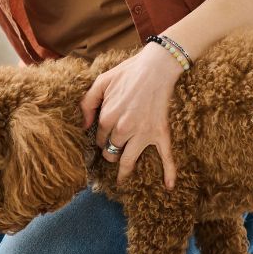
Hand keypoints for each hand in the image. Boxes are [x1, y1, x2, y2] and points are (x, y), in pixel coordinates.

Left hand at [79, 44, 181, 188]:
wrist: (156, 67)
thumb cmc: (128, 72)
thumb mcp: (101, 82)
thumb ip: (87, 103)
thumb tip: (84, 125)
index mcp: (107, 118)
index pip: (98, 138)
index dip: (100, 138)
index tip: (103, 136)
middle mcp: (123, 130)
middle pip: (111, 152)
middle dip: (110, 152)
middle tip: (112, 150)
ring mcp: (143, 134)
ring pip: (128, 161)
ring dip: (123, 169)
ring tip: (121, 177)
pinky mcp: (160, 133)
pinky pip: (166, 157)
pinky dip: (169, 172)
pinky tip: (168, 186)